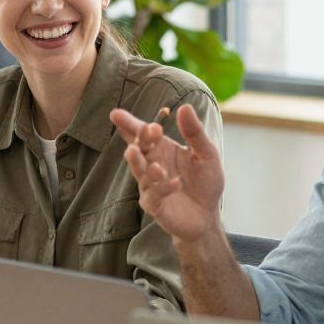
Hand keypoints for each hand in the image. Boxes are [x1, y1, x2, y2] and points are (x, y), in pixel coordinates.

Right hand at [110, 104, 224, 244]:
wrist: (207, 215)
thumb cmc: (205, 182)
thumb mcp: (207, 154)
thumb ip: (194, 133)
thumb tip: (185, 107)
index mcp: (161, 148)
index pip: (141, 133)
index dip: (129, 124)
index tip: (116, 114)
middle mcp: (151, 164)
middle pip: (138, 149)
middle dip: (140, 139)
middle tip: (148, 131)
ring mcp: (150, 185)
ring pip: (140, 173)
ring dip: (142, 164)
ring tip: (153, 161)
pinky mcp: (154, 205)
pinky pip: (153, 195)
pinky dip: (163, 188)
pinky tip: (176, 182)